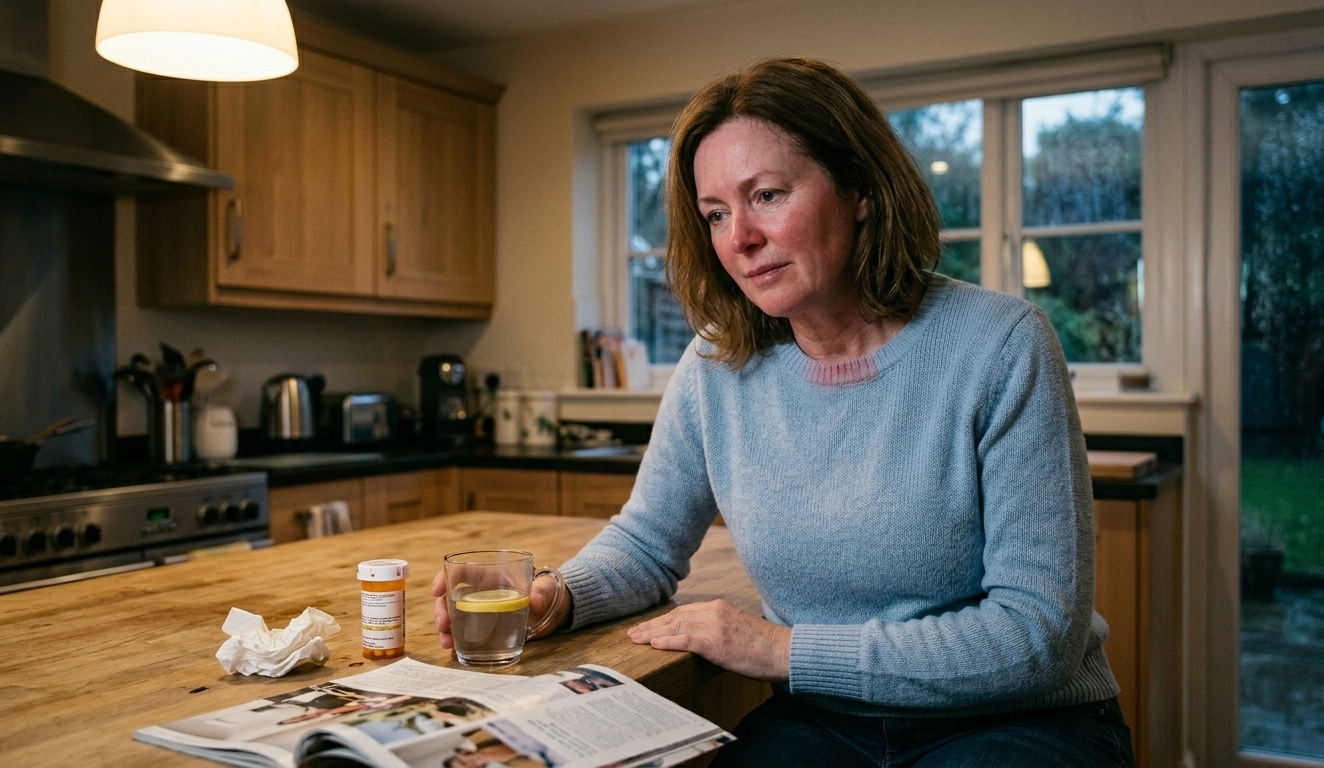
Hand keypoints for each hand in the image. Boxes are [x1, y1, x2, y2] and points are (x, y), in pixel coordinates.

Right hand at [432, 571, 570, 649]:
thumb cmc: (548, 591)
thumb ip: (542, 592)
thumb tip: (536, 600)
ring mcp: (480, 610)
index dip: (445, 578)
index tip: (437, 591)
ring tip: (446, 641)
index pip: (462, 572)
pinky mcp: (484, 627)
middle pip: (451, 596)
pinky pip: (463, 631)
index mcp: (491, 576)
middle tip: (444, 624)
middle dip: (441, 609)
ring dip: (444, 626)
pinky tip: (451, 647)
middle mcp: (481, 592)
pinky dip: (454, 638)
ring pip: (453, 615)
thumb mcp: (547, 590)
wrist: (554, 611)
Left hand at [626, 599, 790, 681]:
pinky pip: (685, 640)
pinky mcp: (716, 642)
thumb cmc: (764, 645)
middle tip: (633, 633)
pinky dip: (668, 641)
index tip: (648, 627)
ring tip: (636, 640)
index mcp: (719, 607)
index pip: (683, 611)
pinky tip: (654, 644)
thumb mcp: (738, 628)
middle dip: (652, 625)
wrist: (784, 651)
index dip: (662, 619)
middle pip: (675, 617)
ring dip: (653, 634)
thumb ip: (719, 626)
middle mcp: (714, 612)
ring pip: (676, 626)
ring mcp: (715, 626)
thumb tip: (700, 637)